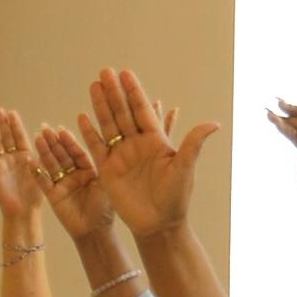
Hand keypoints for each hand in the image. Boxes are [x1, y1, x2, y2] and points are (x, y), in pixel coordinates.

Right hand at [0, 107, 44, 227]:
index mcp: (27, 156)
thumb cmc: (36, 196)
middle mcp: (14, 157)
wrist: (24, 212)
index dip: (16, 125)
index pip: (20, 136)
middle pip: (7, 136)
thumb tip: (39, 137)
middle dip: (3, 124)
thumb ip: (40, 156)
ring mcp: (4, 163)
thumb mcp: (42, 172)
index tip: (12, 112)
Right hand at [31, 124, 112, 241]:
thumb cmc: (105, 209)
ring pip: (52, 165)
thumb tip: (103, 142)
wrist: (95, 232)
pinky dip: (36, 172)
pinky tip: (30, 161)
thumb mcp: (105, 184)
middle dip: (54, 142)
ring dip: (44, 152)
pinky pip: (43, 182)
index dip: (69, 142)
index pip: (78, 152)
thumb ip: (101, 164)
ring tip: (36, 138)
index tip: (61, 130)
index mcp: (89, 170)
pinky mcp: (53, 195)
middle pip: (62, 155)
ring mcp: (63, 184)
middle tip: (45, 128)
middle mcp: (75, 174)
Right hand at [81, 67, 219, 237]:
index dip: (134, 92)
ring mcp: (121, 156)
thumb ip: (193, 143)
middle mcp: (137, 144)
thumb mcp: (185, 168)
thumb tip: (214, 123)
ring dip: (100, 106)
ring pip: (108, 125)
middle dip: (114, 92)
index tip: (125, 73)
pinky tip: (82, 117)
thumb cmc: (175, 198)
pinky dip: (89, 133)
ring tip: (93, 85)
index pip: (142, 110)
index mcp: (155, 140)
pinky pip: (96, 147)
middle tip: (105, 71)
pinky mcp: (108, 170)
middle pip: (123, 113)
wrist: (158, 224)